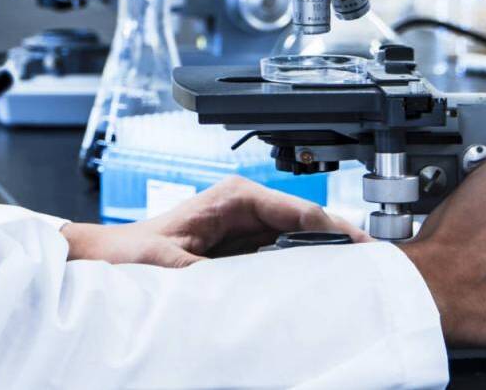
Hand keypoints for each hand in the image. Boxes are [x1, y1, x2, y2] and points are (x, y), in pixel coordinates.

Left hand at [62, 176, 366, 267]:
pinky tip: (324, 283)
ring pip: (301, 237)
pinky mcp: (245, 245)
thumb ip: (214, 274)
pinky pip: (285, 253)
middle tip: (373, 268)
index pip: (300, 210)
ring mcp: (248, 224)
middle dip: (339, 241)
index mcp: (235, 197)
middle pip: (308, 221)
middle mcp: (246, 205)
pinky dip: (306, 266)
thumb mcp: (174, 264)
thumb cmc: (135, 250)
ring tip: (357, 276)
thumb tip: (253, 286)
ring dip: (326, 255)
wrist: (112, 257)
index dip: (335, 230)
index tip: (362, 250)